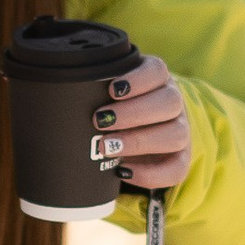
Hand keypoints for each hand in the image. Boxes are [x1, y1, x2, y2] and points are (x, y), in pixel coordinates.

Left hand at [94, 55, 191, 191]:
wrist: (132, 131)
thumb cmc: (111, 107)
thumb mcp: (105, 92)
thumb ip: (93, 89)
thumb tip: (64, 97)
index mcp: (157, 79)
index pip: (158, 70)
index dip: (138, 79)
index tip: (111, 89)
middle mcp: (173, 102)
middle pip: (170, 101)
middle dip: (133, 113)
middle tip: (100, 120)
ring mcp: (180, 129)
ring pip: (177, 134)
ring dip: (139, 141)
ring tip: (107, 147)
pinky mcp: (180, 158)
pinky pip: (177, 169)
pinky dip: (150, 174)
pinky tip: (123, 170)